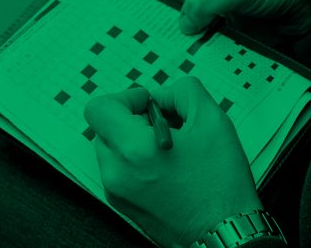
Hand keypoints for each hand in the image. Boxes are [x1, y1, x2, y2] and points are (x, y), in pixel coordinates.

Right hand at [70, 0, 310, 41]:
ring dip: (145, 38)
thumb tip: (183, 25)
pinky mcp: (215, 37)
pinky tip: (159, 68)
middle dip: (118, 3)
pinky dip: (173, 56)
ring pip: (164, 26)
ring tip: (117, 49)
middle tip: (90, 14)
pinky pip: (186, 47)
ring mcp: (203, 16)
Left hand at [84, 78, 261, 246]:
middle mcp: (116, 172)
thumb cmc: (220, 186)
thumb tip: (161, 95)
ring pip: (111, 144)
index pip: (99, 108)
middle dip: (132, 115)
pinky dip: (133, 155)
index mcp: (133, 150)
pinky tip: (161, 161)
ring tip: (165, 144)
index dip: (125, 97)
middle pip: (104, 125)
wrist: (225, 235)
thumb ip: (183, 91)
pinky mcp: (121, 201)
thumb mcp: (211, 120)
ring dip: (132, 135)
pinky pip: (116, 165)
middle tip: (161, 121)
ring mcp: (116, 190)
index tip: (147, 102)